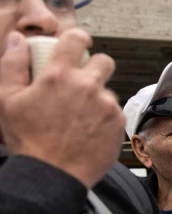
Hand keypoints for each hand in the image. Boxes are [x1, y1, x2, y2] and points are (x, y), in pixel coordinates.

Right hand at [0, 29, 123, 188]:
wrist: (52, 175)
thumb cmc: (28, 140)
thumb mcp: (6, 99)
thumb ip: (12, 64)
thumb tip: (18, 39)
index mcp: (59, 75)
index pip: (77, 39)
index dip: (77, 39)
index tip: (76, 45)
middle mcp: (87, 86)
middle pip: (104, 61)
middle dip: (95, 66)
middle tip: (82, 81)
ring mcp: (106, 105)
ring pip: (108, 91)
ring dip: (97, 97)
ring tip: (79, 115)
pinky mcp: (118, 124)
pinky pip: (115, 112)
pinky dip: (104, 117)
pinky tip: (89, 129)